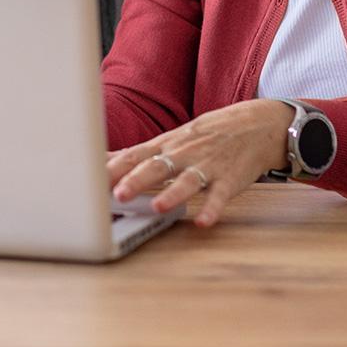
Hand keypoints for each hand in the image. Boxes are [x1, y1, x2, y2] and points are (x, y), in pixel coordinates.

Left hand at [107, 100, 294, 227]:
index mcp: (167, 145)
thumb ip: (139, 154)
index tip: (89, 179)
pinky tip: (204, 222)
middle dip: (136, 180)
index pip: (135, 155)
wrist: (257, 124)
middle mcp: (184, 153)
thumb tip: (102, 161)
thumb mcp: (171, 139)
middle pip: (157, 165)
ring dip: (173, 194)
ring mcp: (208, 165)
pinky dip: (212, 208)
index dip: (113, 168)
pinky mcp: (230, 178)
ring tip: (158, 207)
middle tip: (117, 194)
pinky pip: (220, 195)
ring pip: (188, 180)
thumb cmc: (207, 135)